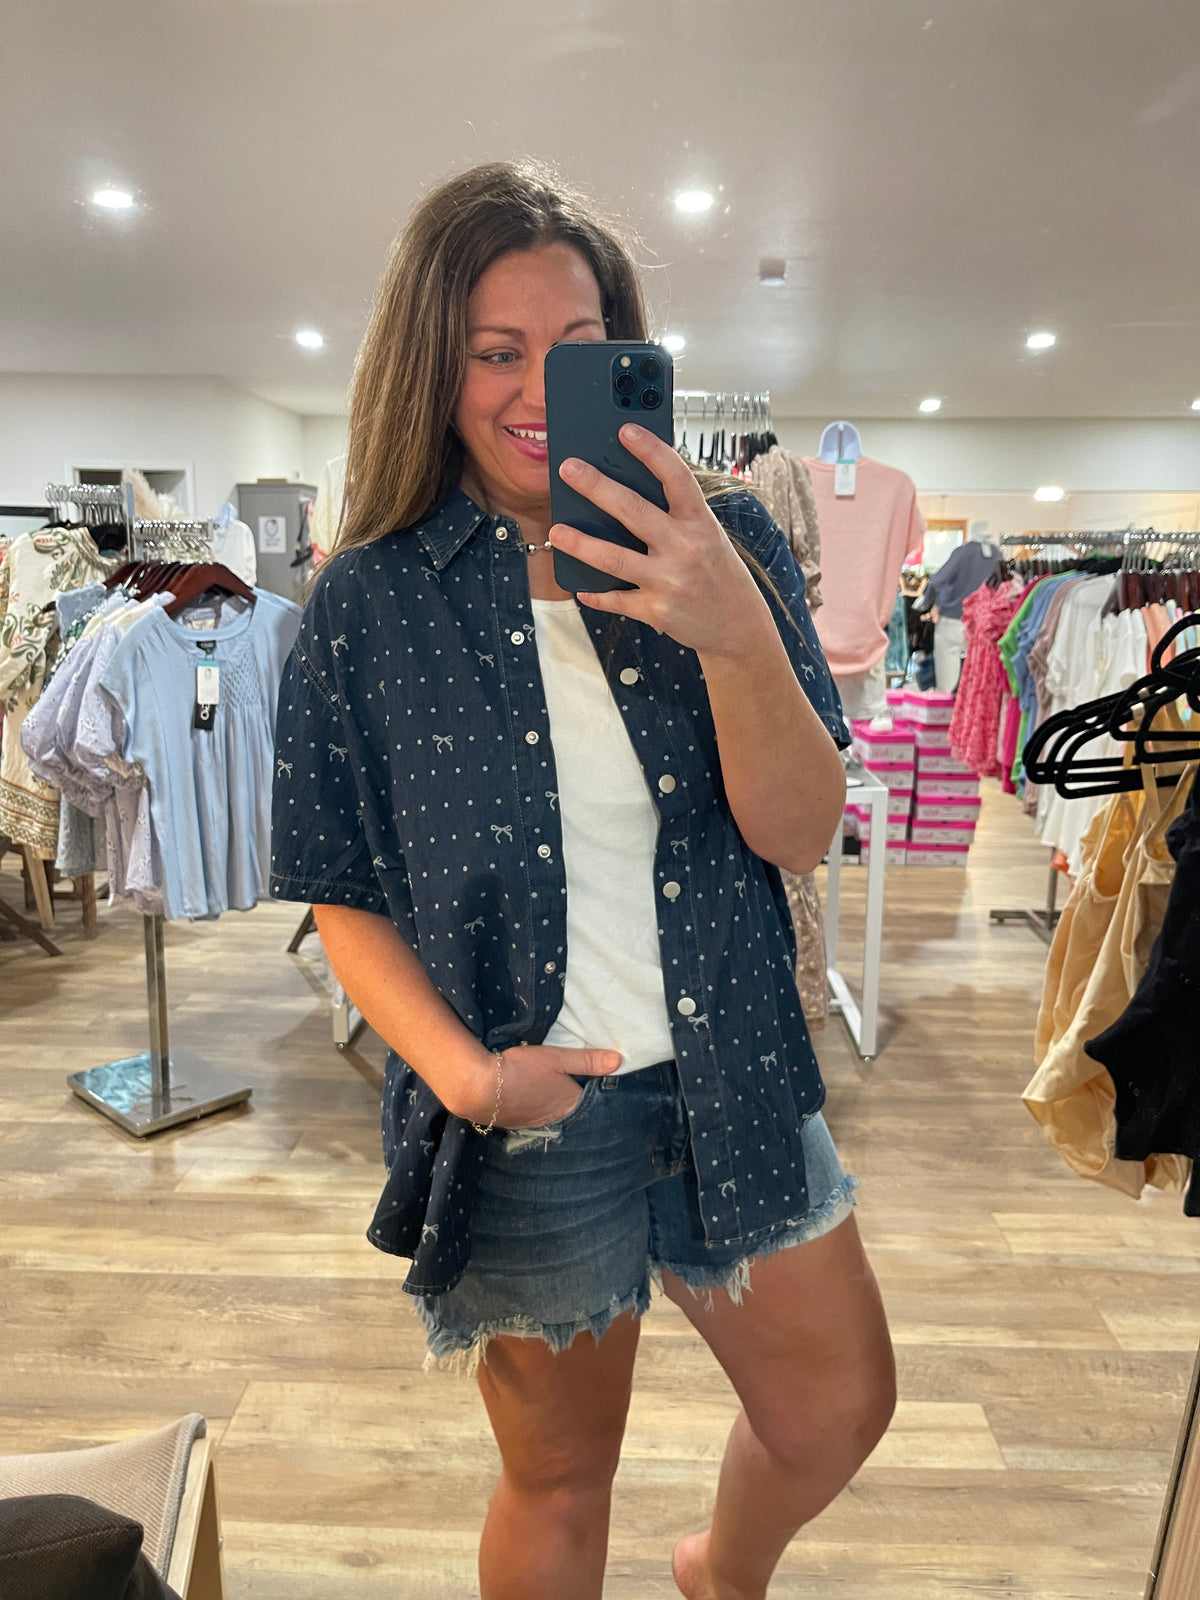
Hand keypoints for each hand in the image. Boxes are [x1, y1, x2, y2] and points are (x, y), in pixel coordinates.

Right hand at [464, 1043, 621, 1128]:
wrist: (478, 1087)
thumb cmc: (521, 1069)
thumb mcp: (557, 1058)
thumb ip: (587, 1060)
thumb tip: (619, 1061)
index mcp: (569, 1105)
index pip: (588, 1100)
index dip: (591, 1089)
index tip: (592, 1080)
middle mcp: (554, 1120)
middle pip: (569, 1109)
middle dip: (570, 1098)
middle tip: (570, 1083)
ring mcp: (532, 1124)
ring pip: (548, 1114)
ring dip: (549, 1104)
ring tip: (547, 1090)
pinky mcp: (512, 1124)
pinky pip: (530, 1117)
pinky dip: (531, 1108)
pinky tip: (525, 1097)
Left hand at [549, 424, 772, 658]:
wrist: (740, 628)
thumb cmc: (719, 575)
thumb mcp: (709, 538)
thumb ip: (676, 518)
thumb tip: (626, 494)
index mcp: (701, 523)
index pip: (676, 477)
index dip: (651, 451)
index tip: (625, 429)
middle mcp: (686, 548)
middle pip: (634, 511)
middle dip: (596, 486)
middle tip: (569, 469)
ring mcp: (670, 581)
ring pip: (614, 558)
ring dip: (580, 543)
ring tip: (556, 531)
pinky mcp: (657, 611)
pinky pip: (617, 600)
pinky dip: (596, 594)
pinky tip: (581, 587)